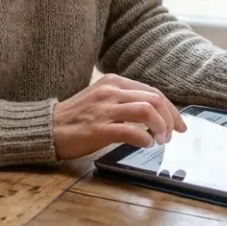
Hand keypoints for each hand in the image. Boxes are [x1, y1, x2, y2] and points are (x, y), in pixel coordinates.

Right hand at [52, 74, 186, 159]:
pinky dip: (145, 138)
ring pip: (147, 110)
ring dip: (161, 127)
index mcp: (113, 82)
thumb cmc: (76, 117)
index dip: (170, 108)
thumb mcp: (102, 99)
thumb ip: (125, 101)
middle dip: (171, 118)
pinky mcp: (99, 128)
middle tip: (174, 135)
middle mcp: (111, 91)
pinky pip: (131, 130)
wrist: (47, 128)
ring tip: (162, 140)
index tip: (179, 123)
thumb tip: (153, 115)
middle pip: (154, 98)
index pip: (152, 90)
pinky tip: (146, 144)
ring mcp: (105, 108)